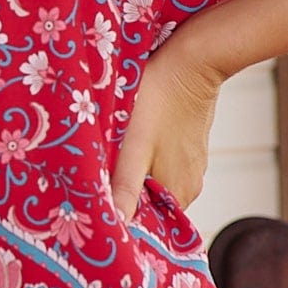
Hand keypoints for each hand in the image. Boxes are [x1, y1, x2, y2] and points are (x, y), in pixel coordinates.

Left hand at [109, 33, 226, 222]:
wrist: (193, 60)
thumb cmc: (160, 99)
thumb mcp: (134, 146)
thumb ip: (123, 188)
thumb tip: (115, 227)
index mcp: (178, 194)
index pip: (142, 221)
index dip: (117, 214)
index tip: (94, 202)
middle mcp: (190, 187)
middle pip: (147, 201)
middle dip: (121, 193)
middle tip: (94, 178)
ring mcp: (192, 167)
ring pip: (152, 180)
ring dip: (132, 174)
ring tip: (110, 157)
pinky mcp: (190, 148)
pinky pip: (162, 163)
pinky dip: (144, 158)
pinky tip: (130, 141)